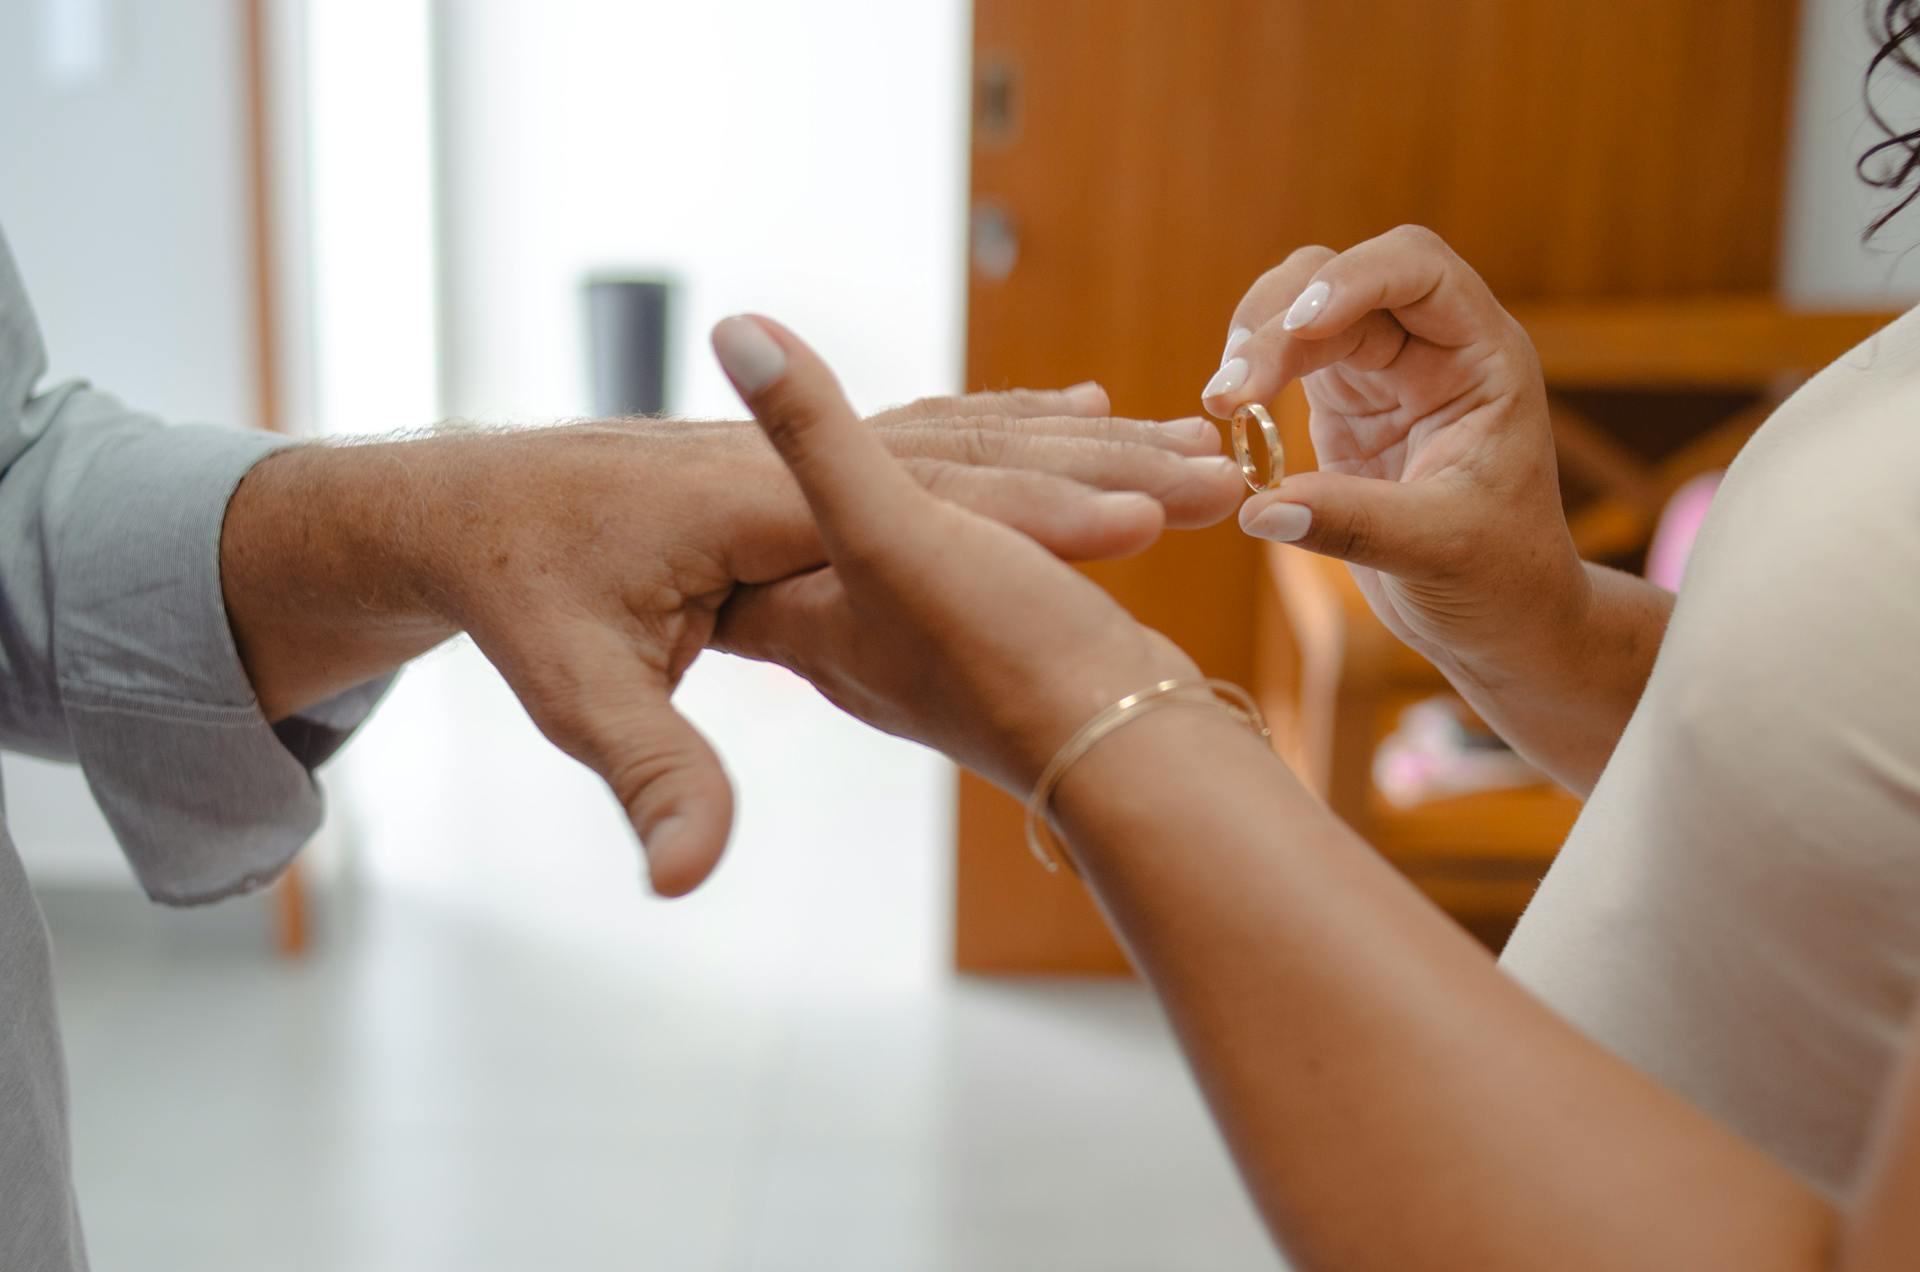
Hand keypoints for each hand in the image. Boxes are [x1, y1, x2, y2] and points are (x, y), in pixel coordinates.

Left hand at [415, 390, 1236, 895]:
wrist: (477, 504)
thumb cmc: (527, 594)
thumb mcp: (577, 689)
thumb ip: (650, 772)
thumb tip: (681, 884)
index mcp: (754, 508)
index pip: (926, 507)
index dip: (1039, 516)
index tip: (1144, 530)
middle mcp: (802, 470)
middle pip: (977, 455)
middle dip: (1096, 470)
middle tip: (1214, 476)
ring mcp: (814, 463)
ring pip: (978, 434)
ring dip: (1084, 446)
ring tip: (1188, 445)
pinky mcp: (815, 469)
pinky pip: (949, 432)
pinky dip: (1029, 428)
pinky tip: (1085, 416)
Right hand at [1201, 225, 1587, 682]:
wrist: (1502, 619)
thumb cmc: (1501, 580)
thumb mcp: (1439, 552)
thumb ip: (1353, 524)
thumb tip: (1256, 509)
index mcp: (1482, 356)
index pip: (1417, 269)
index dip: (1354, 279)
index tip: (1298, 327)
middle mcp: (1433, 346)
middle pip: (1341, 279)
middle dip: (1278, 322)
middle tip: (1229, 394)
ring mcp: (1385, 371)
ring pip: (1301, 308)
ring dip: (1253, 342)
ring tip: (1219, 404)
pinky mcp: (1343, 405)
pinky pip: (1285, 360)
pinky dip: (1249, 378)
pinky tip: (1227, 419)